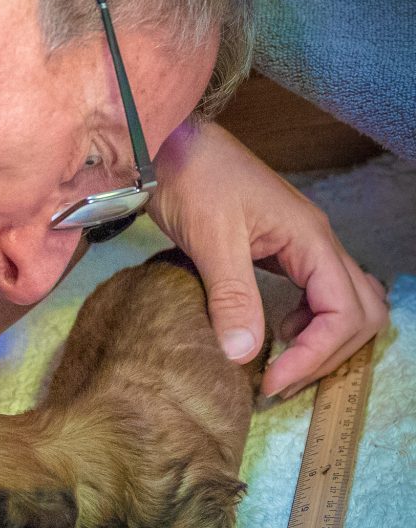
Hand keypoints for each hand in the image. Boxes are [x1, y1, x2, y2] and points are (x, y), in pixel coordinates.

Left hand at [150, 120, 387, 396]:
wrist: (167, 146)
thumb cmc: (192, 180)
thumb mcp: (211, 241)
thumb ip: (232, 297)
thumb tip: (245, 354)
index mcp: (310, 239)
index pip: (346, 312)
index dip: (315, 354)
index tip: (272, 380)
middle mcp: (316, 242)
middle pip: (360, 312)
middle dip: (328, 353)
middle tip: (281, 381)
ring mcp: (301, 244)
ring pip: (344, 303)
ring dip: (322, 340)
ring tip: (280, 363)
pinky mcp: (279, 248)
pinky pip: (315, 293)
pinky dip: (307, 321)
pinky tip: (274, 330)